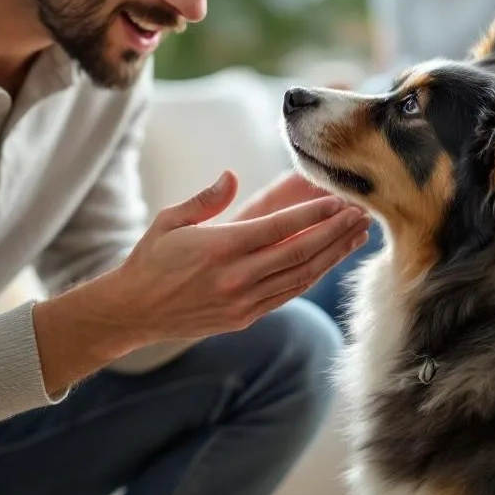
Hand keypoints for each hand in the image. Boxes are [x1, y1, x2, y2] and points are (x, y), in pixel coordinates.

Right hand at [100, 170, 370, 342]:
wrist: (133, 312)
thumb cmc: (150, 260)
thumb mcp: (170, 220)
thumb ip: (206, 199)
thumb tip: (231, 177)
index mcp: (219, 248)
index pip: (279, 229)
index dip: (314, 215)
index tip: (339, 202)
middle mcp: (236, 277)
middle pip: (299, 253)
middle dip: (335, 233)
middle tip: (362, 214)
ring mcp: (243, 301)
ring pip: (300, 277)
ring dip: (332, 256)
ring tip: (356, 236)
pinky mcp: (245, 317)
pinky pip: (287, 294)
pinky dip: (312, 276)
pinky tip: (329, 261)